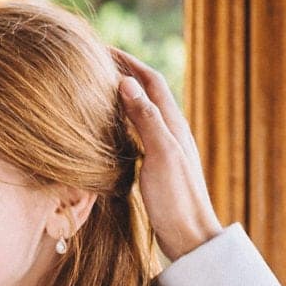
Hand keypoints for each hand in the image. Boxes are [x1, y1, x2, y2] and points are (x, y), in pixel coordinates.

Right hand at [114, 49, 222, 260]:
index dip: (129, 61)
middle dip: (124, 72)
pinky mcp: (159, 167)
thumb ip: (146, 119)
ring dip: (123, 96)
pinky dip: (123, 120)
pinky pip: (139, 132)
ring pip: (143, 111)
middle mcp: (172, 132)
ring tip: (97, 89)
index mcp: (174, 125)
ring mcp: (166, 149)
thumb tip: (126, 82)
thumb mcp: (160, 156)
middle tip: (95, 63)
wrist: (190, 238)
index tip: (102, 48)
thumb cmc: (176, 200)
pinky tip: (110, 128)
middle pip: (147, 92)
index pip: (151, 81)